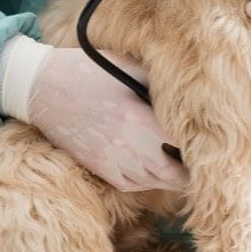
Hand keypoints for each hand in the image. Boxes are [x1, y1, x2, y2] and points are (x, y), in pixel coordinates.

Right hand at [22, 45, 187, 191]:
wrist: (41, 87)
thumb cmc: (86, 70)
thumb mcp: (126, 66)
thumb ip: (157, 81)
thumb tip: (185, 91)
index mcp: (138, 118)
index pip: (182, 145)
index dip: (198, 147)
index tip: (209, 142)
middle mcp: (128, 146)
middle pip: (173, 173)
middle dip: (190, 170)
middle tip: (202, 162)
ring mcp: (112, 161)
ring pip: (154, 182)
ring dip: (171, 177)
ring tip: (183, 166)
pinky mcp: (99, 167)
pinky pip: (132, 185)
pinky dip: (148, 181)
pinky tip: (155, 169)